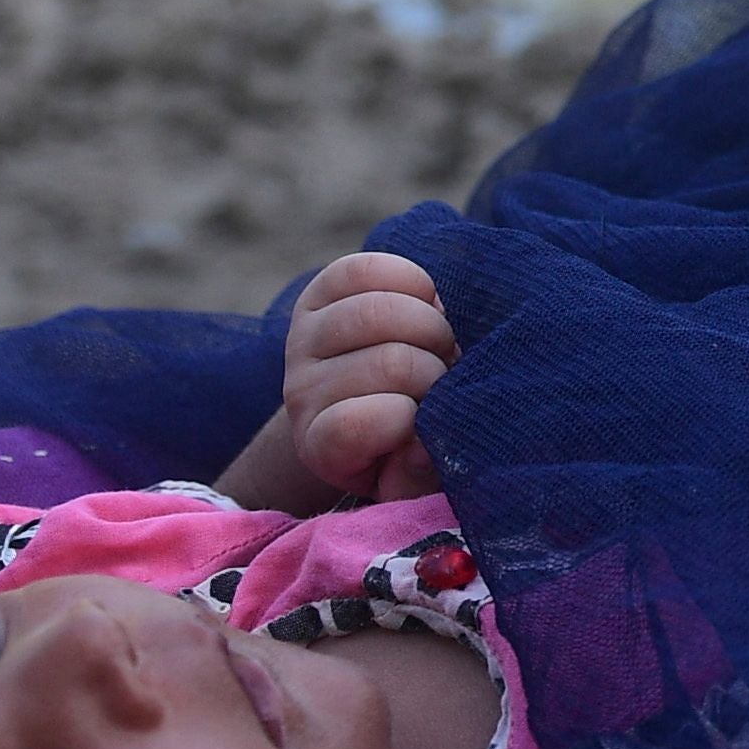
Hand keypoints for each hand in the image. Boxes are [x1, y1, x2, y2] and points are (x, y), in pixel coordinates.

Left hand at [234, 250, 453, 509]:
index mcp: (321, 447)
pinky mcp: (317, 293)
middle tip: (447, 379)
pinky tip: (426, 304)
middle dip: (438, 369)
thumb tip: (420, 444)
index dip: (409, 422)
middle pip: (390, 363)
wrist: (369, 402)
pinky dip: (411, 281)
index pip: (354, 427)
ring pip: (380, 311)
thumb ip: (420, 475)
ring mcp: (304, 338)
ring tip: (438, 344)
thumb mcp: (413, 478)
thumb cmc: (403, 448)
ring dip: (433, 325)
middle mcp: (301, 392)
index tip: (428, 427)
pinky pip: (366, 269)